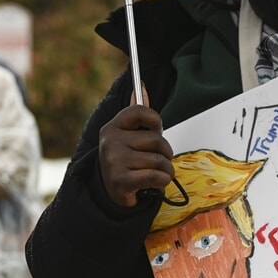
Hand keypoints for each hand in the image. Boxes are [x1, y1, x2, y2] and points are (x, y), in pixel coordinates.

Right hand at [98, 92, 173, 206]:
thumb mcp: (128, 135)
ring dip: (167, 170)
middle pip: (156, 140)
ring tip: (159, 173)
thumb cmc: (126, 159)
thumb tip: (141, 86)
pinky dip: (163, 181)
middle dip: (166, 152)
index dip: (155, 120)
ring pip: (159, 160)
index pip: (139, 111)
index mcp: (113, 127)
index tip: (157, 130)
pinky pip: (156, 176)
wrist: (111, 191)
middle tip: (161, 158)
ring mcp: (115, 161)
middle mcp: (111, 142)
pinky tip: (157, 183)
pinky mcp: (121, 181)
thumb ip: (137, 113)